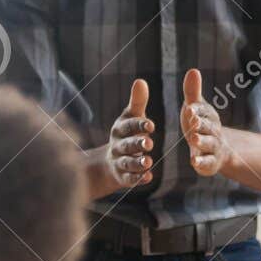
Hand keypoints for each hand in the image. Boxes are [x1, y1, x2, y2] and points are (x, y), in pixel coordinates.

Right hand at [94, 79, 154, 197]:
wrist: (109, 162)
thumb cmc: (126, 134)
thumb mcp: (131, 118)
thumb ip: (138, 102)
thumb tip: (141, 81)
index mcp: (120, 129)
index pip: (129, 126)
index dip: (139, 125)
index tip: (151, 125)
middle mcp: (118, 146)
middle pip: (127, 145)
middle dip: (137, 144)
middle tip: (149, 143)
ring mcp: (119, 162)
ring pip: (127, 162)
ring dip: (137, 163)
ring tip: (148, 162)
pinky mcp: (123, 177)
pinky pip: (129, 178)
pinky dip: (138, 178)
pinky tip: (148, 177)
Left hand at [180, 68, 231, 176]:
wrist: (219, 150)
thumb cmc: (202, 125)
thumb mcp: (196, 108)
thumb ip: (192, 92)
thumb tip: (193, 70)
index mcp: (209, 116)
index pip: (202, 112)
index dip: (196, 111)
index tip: (190, 109)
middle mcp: (213, 131)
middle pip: (208, 127)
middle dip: (200, 124)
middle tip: (193, 122)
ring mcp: (213, 148)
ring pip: (209, 144)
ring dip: (202, 141)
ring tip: (194, 139)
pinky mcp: (210, 163)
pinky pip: (207, 163)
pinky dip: (202, 162)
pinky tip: (194, 162)